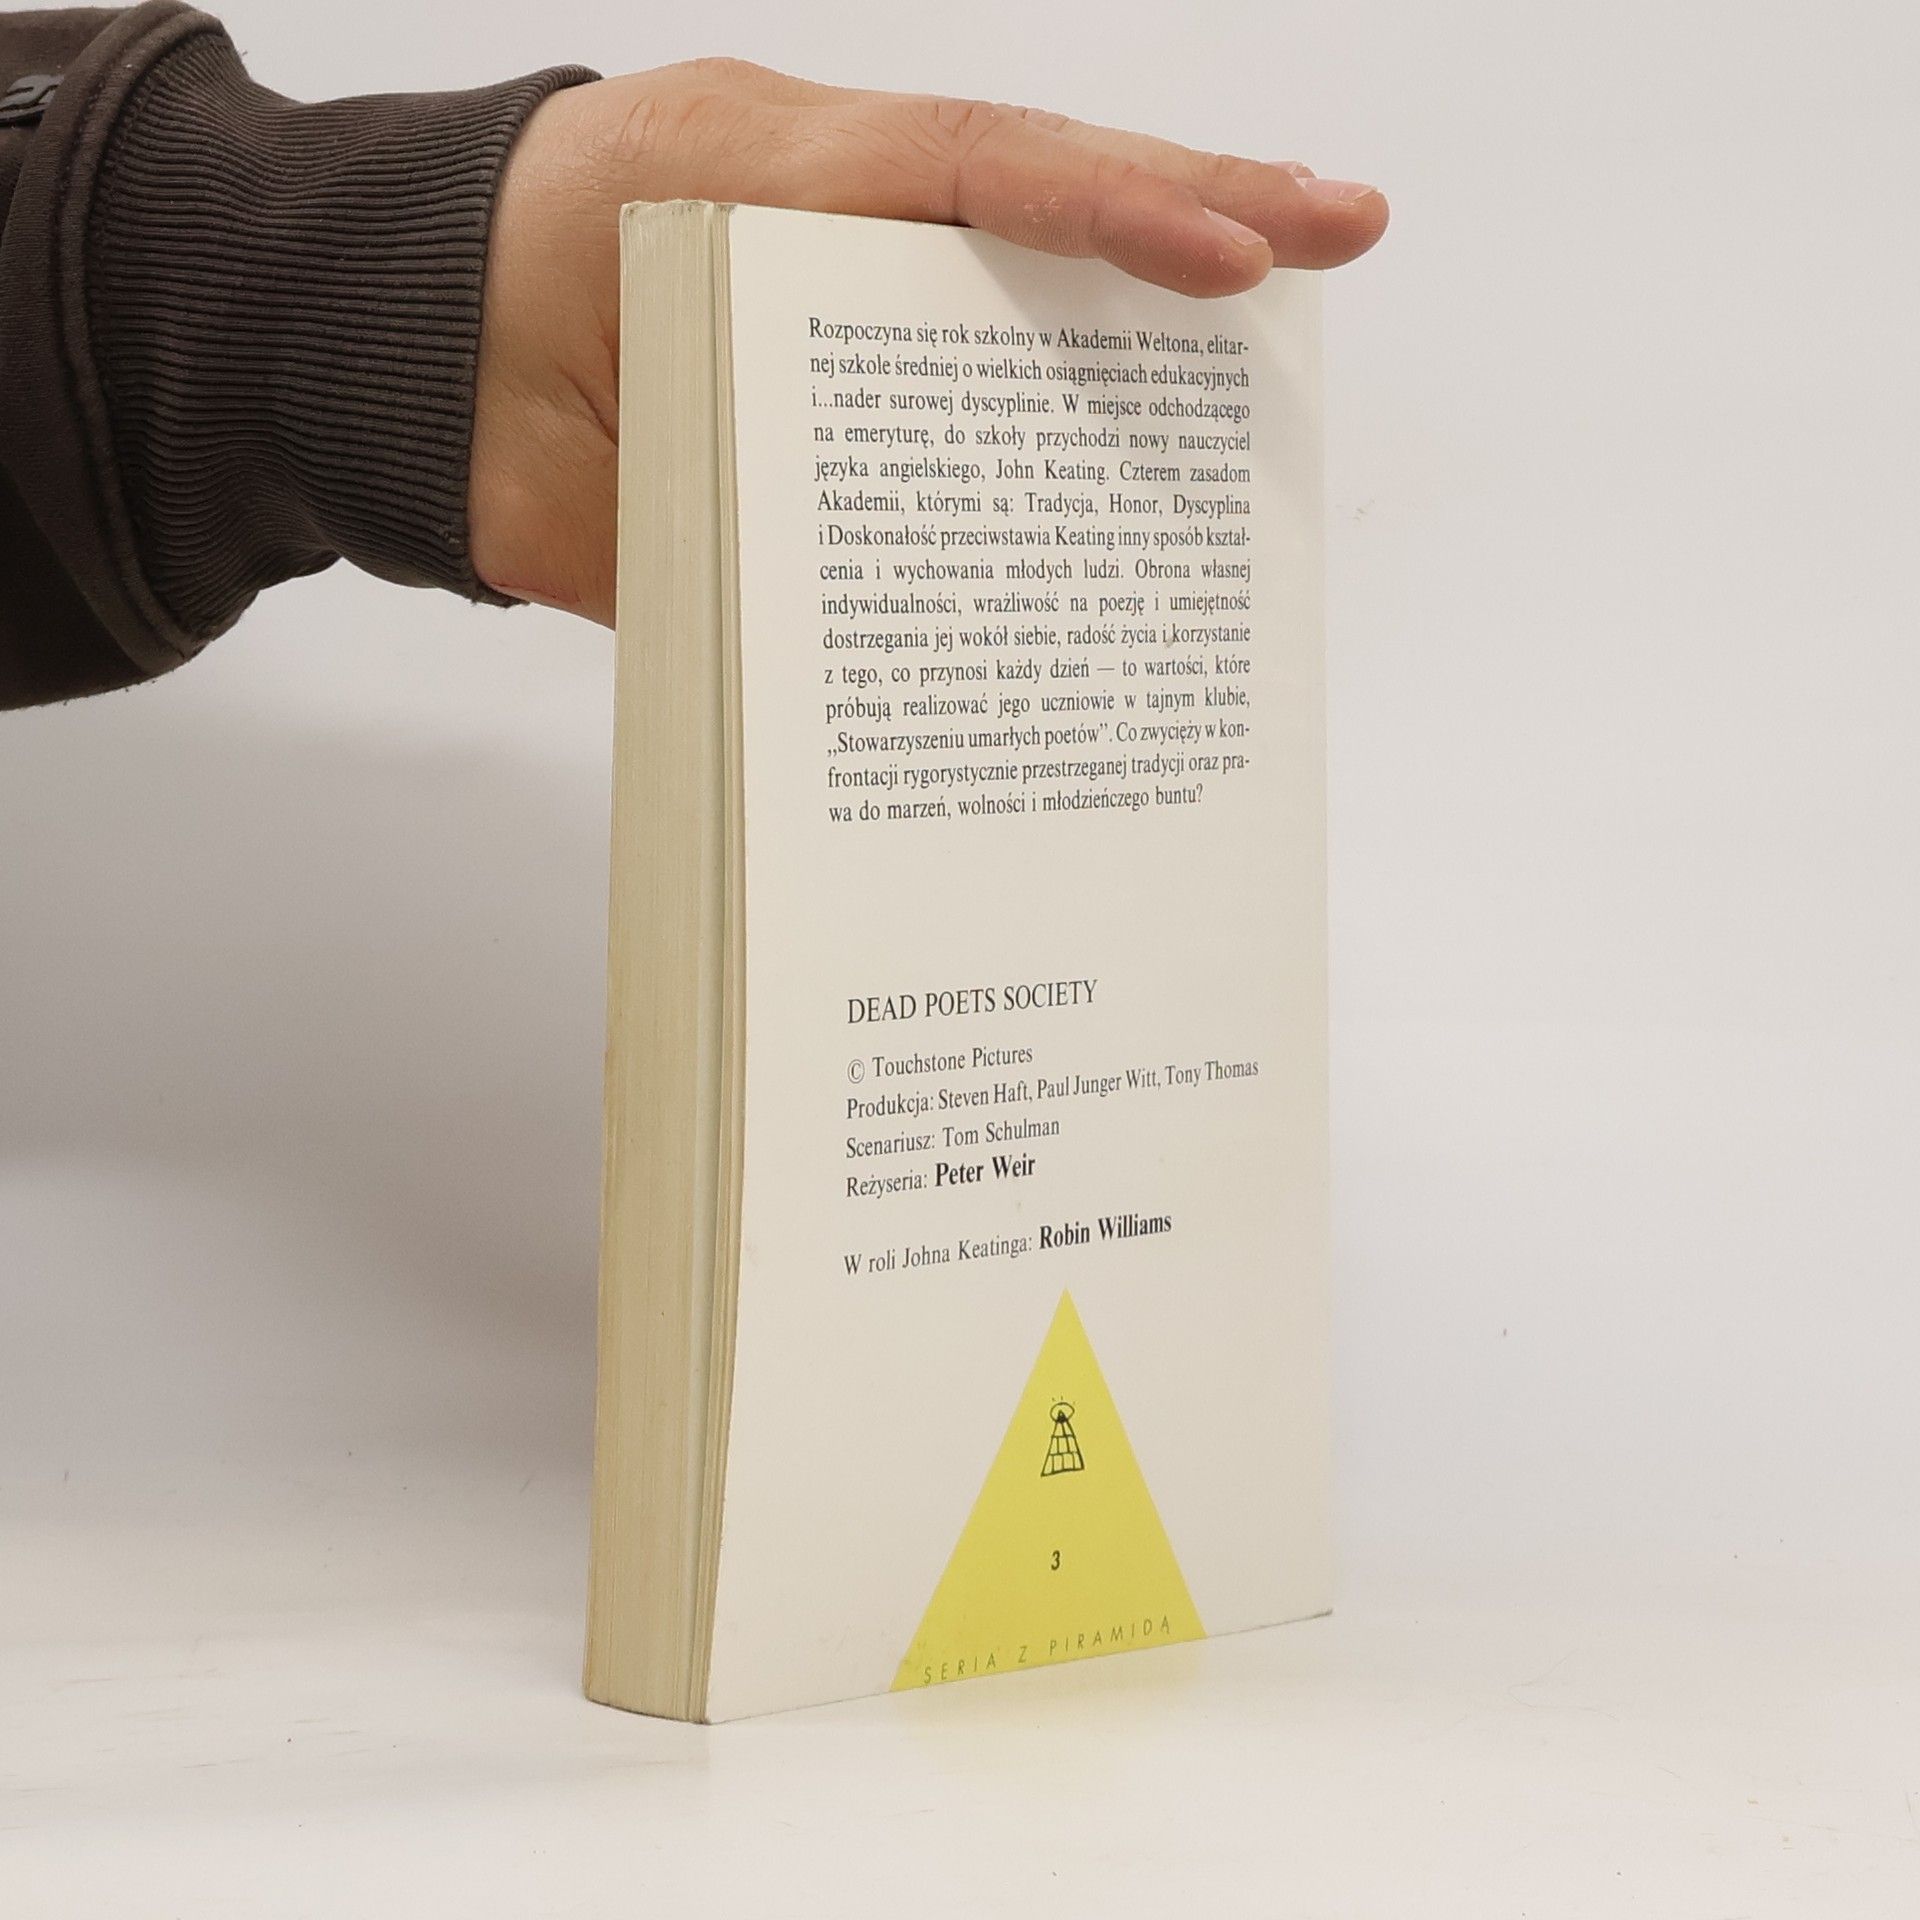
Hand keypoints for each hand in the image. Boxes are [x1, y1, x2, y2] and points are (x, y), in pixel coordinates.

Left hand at [469, 59, 1387, 622]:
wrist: (382, 344)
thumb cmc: (456, 388)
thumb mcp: (561, 466)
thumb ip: (703, 519)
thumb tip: (857, 629)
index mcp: (730, 181)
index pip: (951, 174)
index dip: (1101, 214)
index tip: (1234, 260)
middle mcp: (799, 182)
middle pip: (1020, 175)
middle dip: (1192, 203)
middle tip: (1344, 226)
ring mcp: (821, 228)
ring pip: (1004, 234)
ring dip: (1143, 270)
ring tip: (1286, 292)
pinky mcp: (824, 302)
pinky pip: (950, 307)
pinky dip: (1049, 337)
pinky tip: (1137, 390)